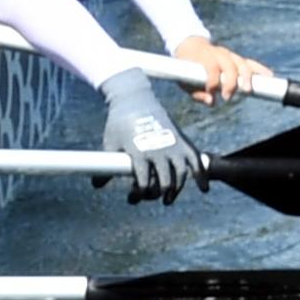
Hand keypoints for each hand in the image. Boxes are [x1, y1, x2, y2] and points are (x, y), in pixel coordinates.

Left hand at [97, 75, 195, 203]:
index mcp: (140, 152)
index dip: (139, 194)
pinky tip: (203, 188)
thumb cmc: (119, 124)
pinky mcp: (182, 140)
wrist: (135, 100)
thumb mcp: (110, 144)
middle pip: (164, 181)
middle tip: (152, 198)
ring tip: (168, 199)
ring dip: (177, 189)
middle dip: (157, 194)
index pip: (143, 181)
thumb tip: (96, 185)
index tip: (133, 198)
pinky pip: (196, 160)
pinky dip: (201, 175)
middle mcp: (159, 150)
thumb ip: (106, 166)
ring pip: (181, 174)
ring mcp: (173, 144)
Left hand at [168, 36, 264, 105]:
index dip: (213, 81)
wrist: (191, 46)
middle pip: (229, 66)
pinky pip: (250, 63)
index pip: (211, 67)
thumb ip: (196, 93)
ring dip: (247, 77)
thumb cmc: (187, 66)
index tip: (212, 93)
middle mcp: (218, 54)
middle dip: (230, 82)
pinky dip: (260, 69)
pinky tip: (269, 76)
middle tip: (227, 97)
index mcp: (204, 57)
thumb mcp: (184, 80)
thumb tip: (212, 102)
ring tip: (249, 90)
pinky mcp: (236, 58)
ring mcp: (229, 55)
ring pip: (241, 63)